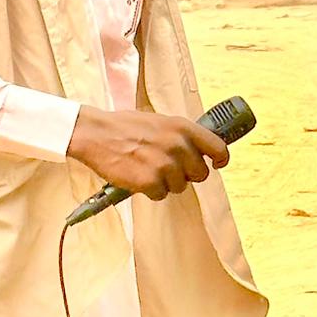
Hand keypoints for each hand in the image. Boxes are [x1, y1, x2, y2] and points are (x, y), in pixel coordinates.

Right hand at [69, 107, 228, 200]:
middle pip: (200, 174)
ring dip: (165, 183)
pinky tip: (138, 177)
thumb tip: (200, 150)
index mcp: (182, 127)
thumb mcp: (160, 121)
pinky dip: (149, 191)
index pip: (218, 148)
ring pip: (180, 187)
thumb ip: (181, 135)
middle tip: (167, 169)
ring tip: (148, 169)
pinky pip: (160, 195)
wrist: (96, 134)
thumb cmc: (126, 127)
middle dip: (186, 175)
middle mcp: (177, 145)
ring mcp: (164, 164)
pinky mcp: (149, 181)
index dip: (219, 160)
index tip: (216, 164)